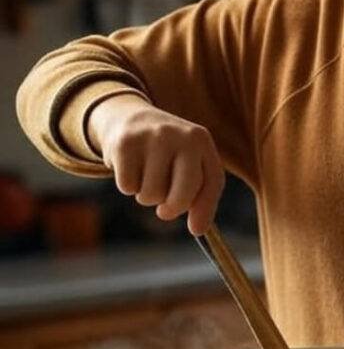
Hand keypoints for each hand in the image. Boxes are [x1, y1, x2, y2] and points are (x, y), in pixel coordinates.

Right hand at [87, 94, 224, 235]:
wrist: (128, 119)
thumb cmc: (165, 153)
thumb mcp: (189, 162)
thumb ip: (199, 194)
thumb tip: (199, 230)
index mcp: (201, 140)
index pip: (212, 181)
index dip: (205, 209)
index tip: (195, 230)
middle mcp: (180, 135)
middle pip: (183, 194)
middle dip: (173, 209)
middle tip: (164, 210)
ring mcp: (152, 137)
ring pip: (152, 195)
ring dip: (147, 196)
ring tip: (147, 176)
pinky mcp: (125, 144)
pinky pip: (128, 187)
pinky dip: (128, 186)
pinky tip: (130, 168)